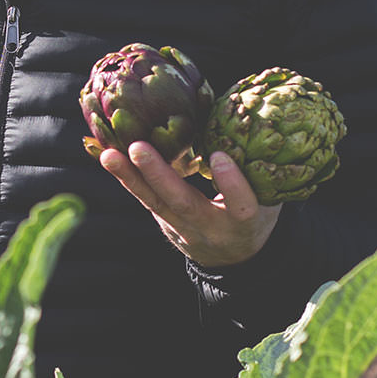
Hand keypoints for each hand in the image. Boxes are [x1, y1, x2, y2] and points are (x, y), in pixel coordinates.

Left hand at [98, 143, 279, 267]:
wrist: (235, 259)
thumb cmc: (255, 216)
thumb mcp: (268, 200)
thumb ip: (260, 171)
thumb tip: (250, 118)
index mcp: (244, 223)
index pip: (241, 206)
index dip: (232, 184)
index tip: (220, 156)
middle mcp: (210, 228)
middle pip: (183, 204)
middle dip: (159, 176)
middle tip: (138, 149)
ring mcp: (183, 228)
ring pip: (154, 203)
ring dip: (130, 177)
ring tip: (109, 155)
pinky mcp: (164, 221)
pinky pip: (145, 199)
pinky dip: (126, 178)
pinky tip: (108, 157)